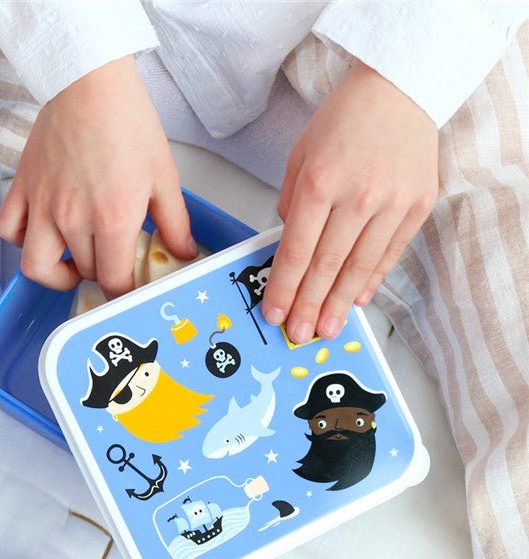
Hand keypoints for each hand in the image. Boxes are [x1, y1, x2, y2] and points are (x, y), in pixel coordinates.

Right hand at [0, 56, 196, 297]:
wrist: (90, 81)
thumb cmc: (128, 122)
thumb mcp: (164, 176)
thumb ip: (174, 222)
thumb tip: (182, 253)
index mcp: (113, 219)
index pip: (113, 283)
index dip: (123, 294)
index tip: (128, 289)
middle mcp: (73, 220)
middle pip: (82, 273)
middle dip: (99, 275)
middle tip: (111, 261)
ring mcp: (43, 206)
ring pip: (37, 267)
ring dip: (56, 274)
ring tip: (72, 263)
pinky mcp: (23, 188)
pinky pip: (9, 231)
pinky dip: (22, 242)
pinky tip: (43, 234)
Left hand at [264, 61, 438, 343]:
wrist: (399, 89)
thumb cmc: (342, 121)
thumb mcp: (300, 156)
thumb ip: (292, 204)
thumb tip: (292, 248)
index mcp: (320, 182)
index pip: (296, 251)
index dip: (284, 288)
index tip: (275, 314)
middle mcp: (358, 195)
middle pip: (327, 266)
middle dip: (309, 305)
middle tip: (299, 334)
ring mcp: (393, 202)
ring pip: (360, 266)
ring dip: (339, 303)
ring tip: (327, 328)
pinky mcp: (418, 204)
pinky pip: (390, 253)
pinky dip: (371, 279)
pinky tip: (357, 300)